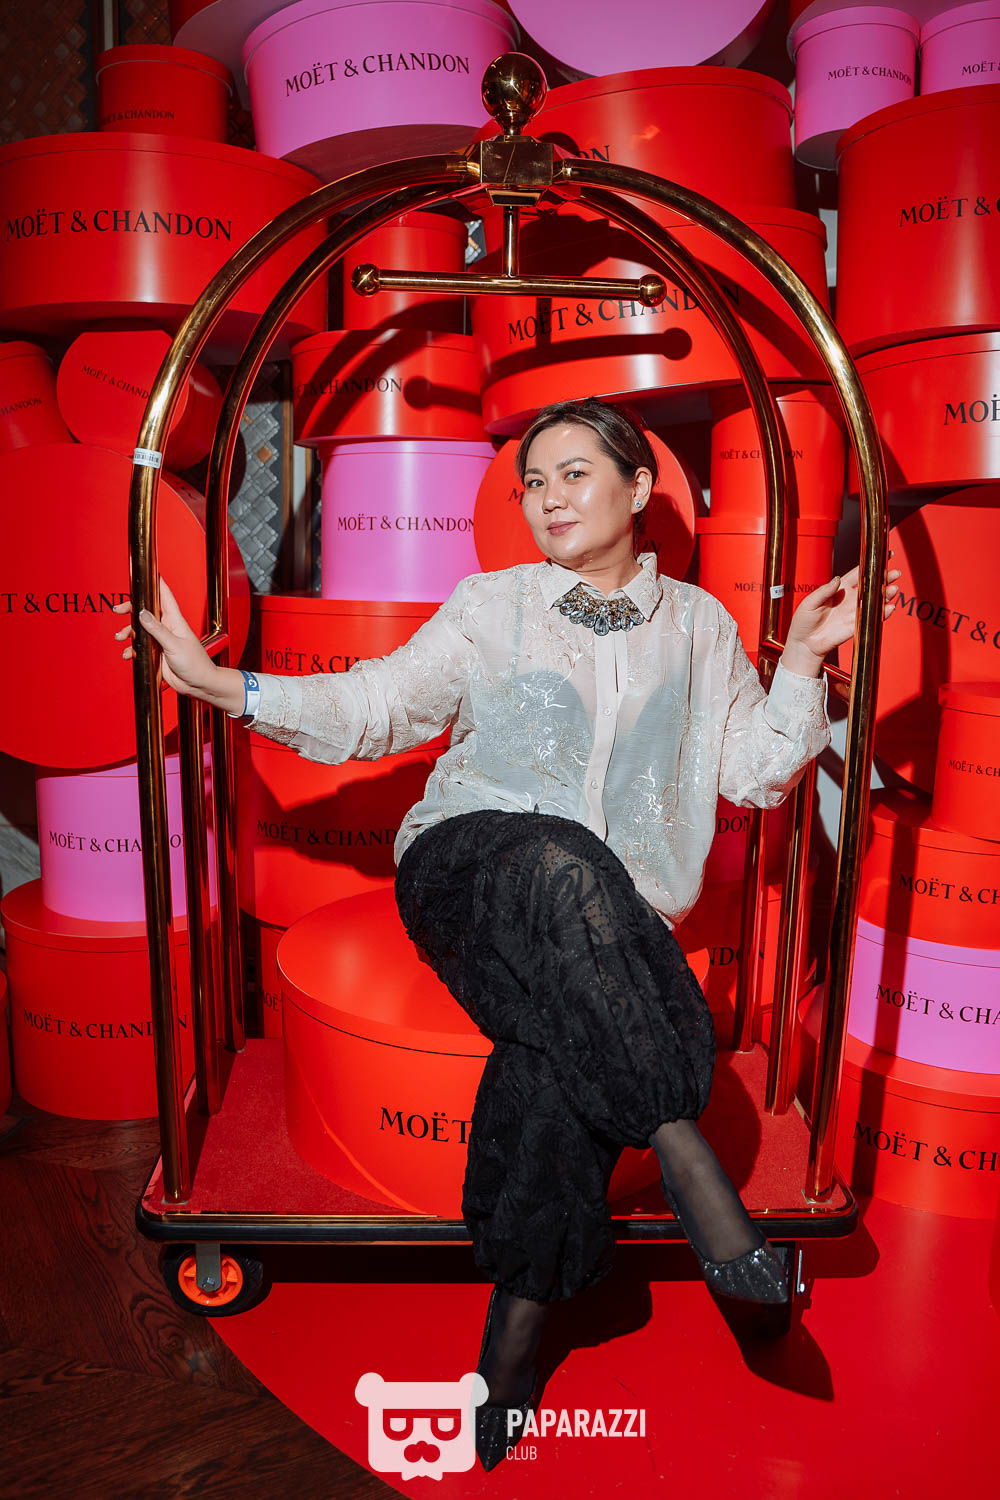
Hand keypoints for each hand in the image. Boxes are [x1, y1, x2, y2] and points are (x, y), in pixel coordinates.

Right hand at [112, 577, 230, 704]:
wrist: (198, 684)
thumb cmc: (195, 663)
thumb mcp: (174, 645)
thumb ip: (157, 629)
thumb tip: (142, 613)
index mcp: (174, 620)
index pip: (164, 596)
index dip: (155, 583)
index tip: (145, 572)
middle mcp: (166, 628)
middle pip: (145, 611)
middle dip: (131, 609)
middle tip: (119, 610)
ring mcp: (160, 640)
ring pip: (139, 629)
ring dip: (128, 631)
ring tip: (120, 637)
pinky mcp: (155, 653)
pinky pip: (139, 647)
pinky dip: (131, 649)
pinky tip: (128, 654)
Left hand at [781, 552, 901, 676]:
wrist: (804, 643)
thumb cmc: (804, 621)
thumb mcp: (810, 602)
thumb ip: (824, 591)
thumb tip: (836, 580)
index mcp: (839, 589)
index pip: (858, 573)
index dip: (870, 564)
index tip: (882, 555)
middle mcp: (849, 599)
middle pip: (871, 586)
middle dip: (884, 578)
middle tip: (894, 573)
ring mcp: (854, 612)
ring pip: (874, 600)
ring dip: (885, 594)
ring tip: (893, 589)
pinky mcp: (856, 625)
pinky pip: (872, 618)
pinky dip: (882, 613)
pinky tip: (889, 607)